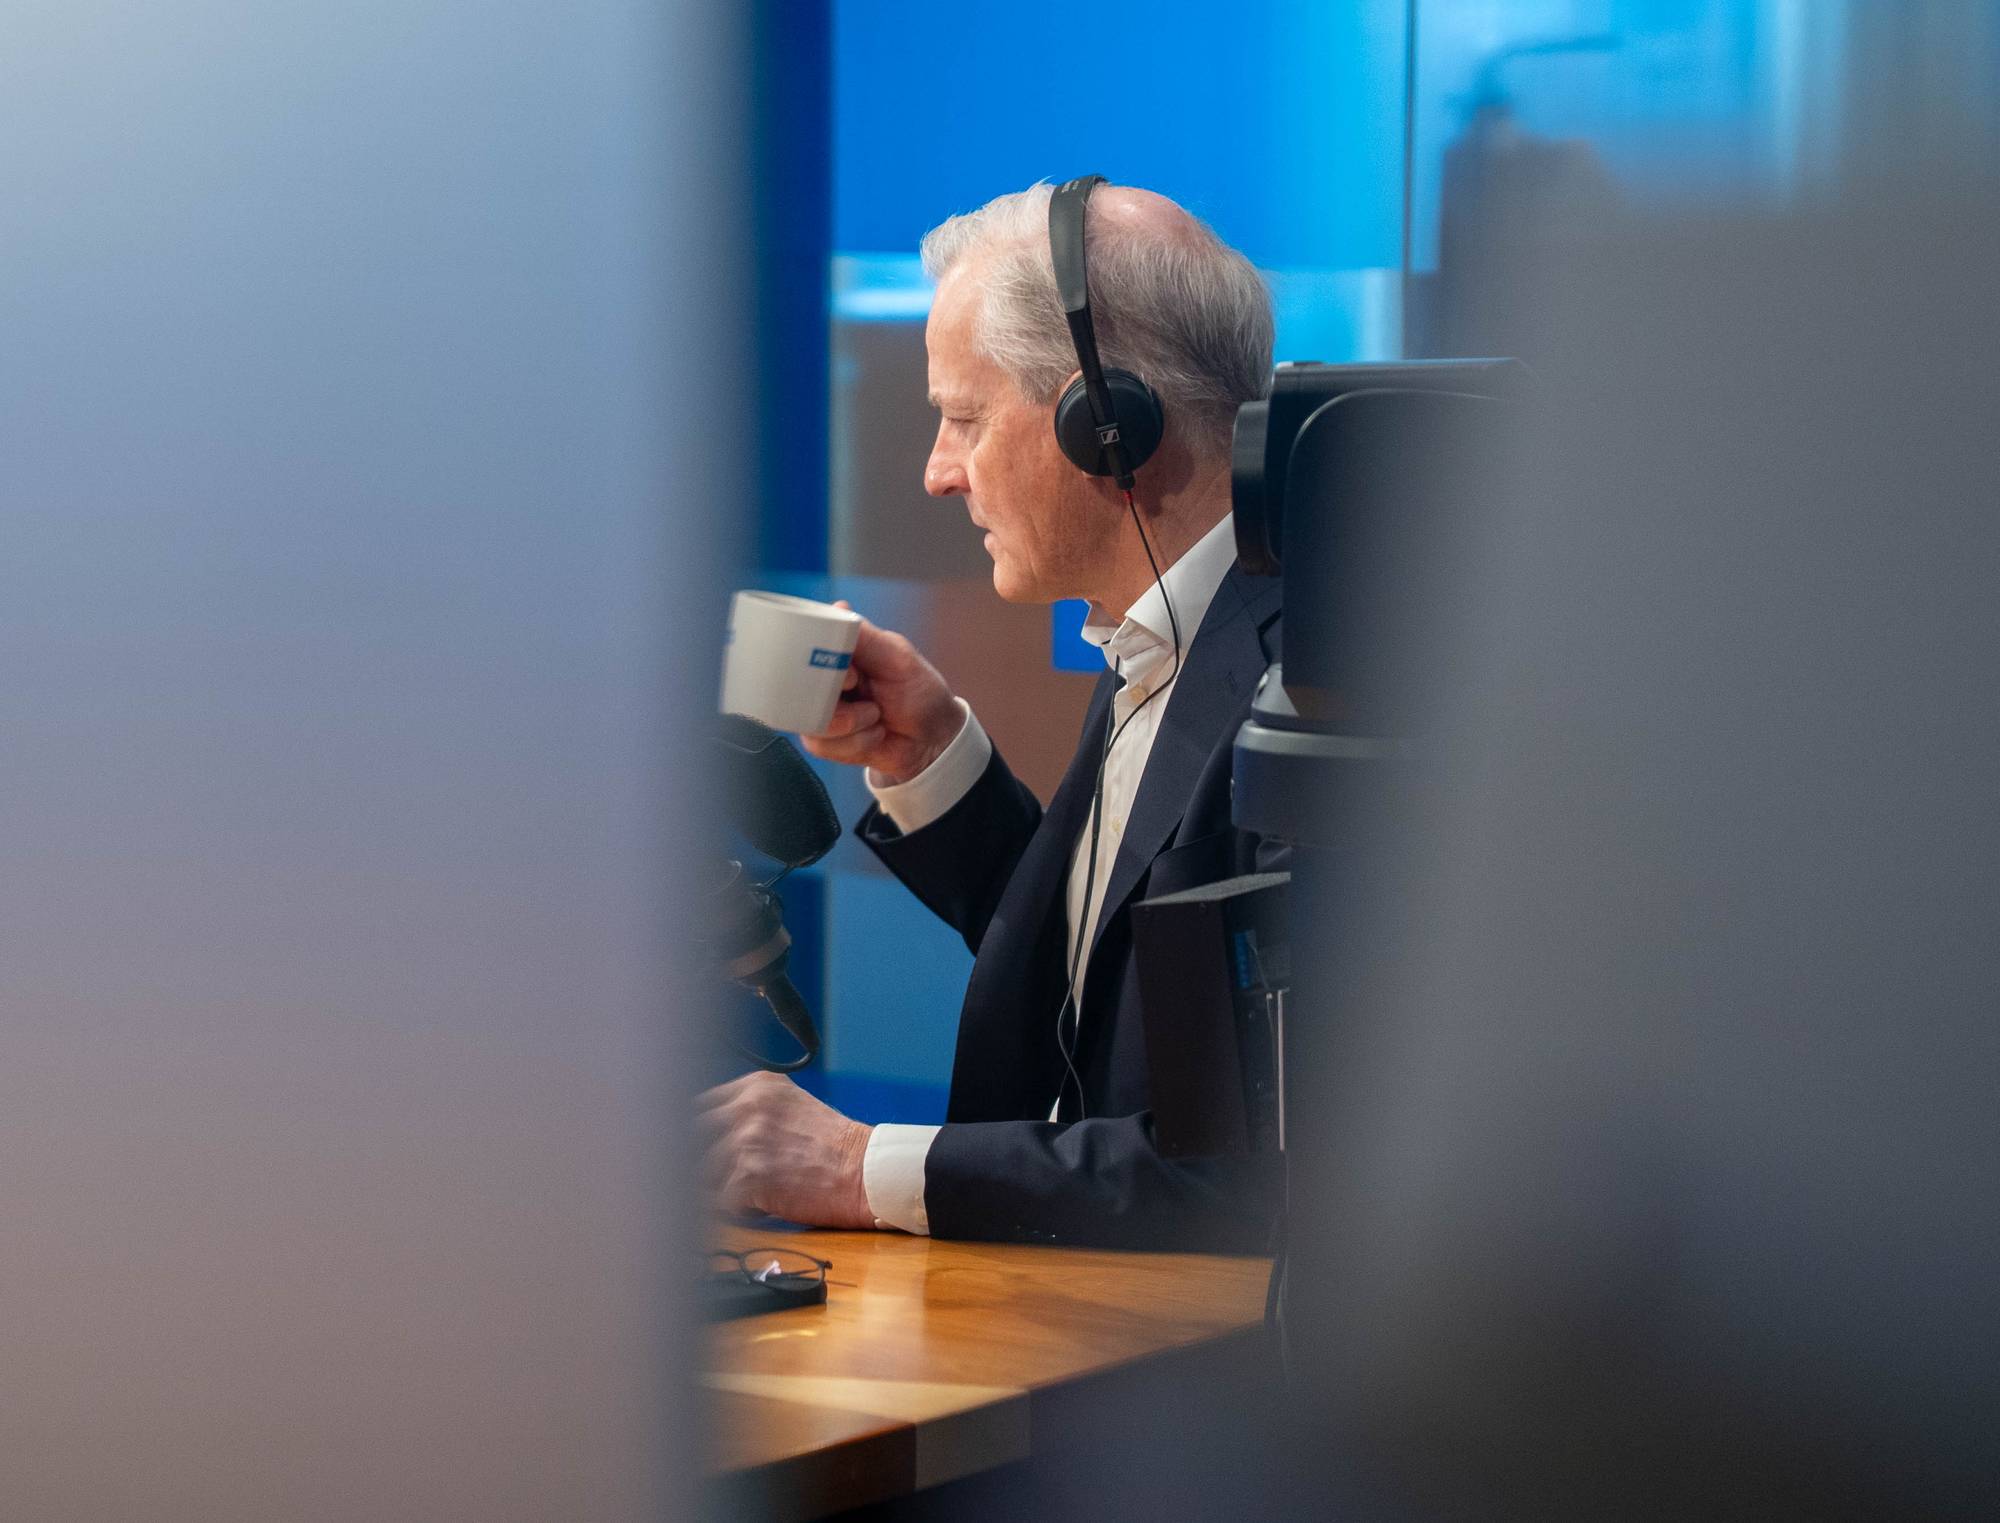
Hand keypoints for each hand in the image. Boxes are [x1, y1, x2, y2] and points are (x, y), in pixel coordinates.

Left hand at [697, 1070, 874, 1228]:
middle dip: (694, 1160)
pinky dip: (733, 1211)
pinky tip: (757, 1207)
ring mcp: (746, 1142)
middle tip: (701, 1180)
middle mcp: (747, 1108)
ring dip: (716, 1189)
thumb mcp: (789, 1107)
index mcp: (756, 1087)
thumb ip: (748, 1111)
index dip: (691, 1133)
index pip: (697, 1106)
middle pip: (689, 1137)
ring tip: (744, 1195)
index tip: (688, 1149)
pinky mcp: (749, 1178)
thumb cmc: (832, 1146)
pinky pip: (718, 1203)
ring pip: (700, 1174)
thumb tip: (705, 1134)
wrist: (865, 1172)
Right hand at [800, 602, 960, 784]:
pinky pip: (818, 744)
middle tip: (868, 701)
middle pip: (798, 687)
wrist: (932, 736)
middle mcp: (824, 678)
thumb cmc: (920, 691)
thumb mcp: (898, 658)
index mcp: (839, 652)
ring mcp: (820, 709)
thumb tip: (838, 609)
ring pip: (808, 720)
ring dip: (851, 724)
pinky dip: (854, 743)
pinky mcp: (823, 739)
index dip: (821, 665)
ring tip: (876, 715)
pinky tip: (873, 733)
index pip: (804, 647)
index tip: (851, 677)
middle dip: (838, 702)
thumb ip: (866, 637)